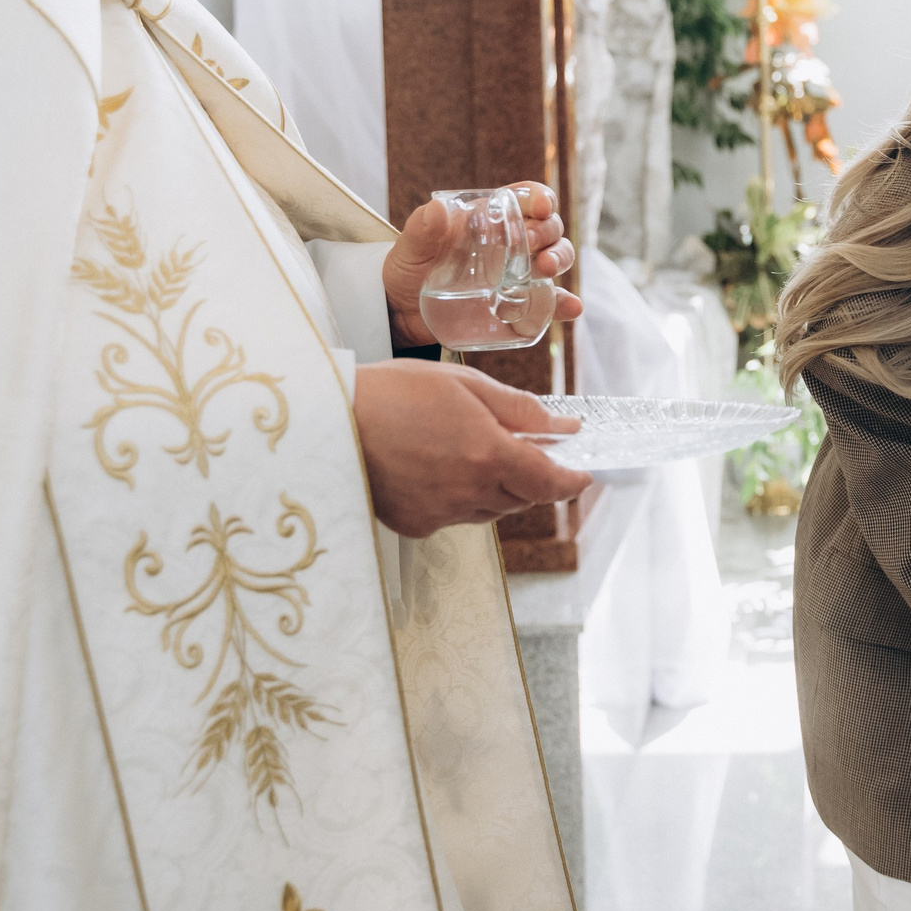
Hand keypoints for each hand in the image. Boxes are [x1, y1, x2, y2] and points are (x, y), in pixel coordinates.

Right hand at [352, 359, 593, 535]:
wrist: (327, 420)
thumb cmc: (393, 392)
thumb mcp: (465, 384)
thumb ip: (521, 410)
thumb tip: (566, 427)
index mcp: (488, 456)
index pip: (550, 483)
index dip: (572, 480)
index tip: (583, 472)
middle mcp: (469, 493)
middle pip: (522, 497)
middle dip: (530, 475)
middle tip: (518, 446)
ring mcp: (441, 514)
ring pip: (490, 509)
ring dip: (495, 486)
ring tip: (466, 448)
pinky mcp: (417, 525)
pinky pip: (455, 515)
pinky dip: (459, 495)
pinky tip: (435, 465)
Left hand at [384, 182, 583, 348]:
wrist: (401, 313)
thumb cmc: (407, 270)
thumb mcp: (409, 248)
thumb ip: (421, 229)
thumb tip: (436, 210)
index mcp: (490, 219)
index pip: (525, 198)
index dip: (539, 198)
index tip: (540, 206)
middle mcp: (511, 243)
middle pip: (547, 228)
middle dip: (549, 232)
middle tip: (532, 247)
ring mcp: (518, 275)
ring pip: (555, 259)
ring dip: (560, 259)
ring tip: (545, 269)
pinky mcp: (519, 306)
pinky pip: (549, 304)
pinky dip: (564, 304)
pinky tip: (572, 307)